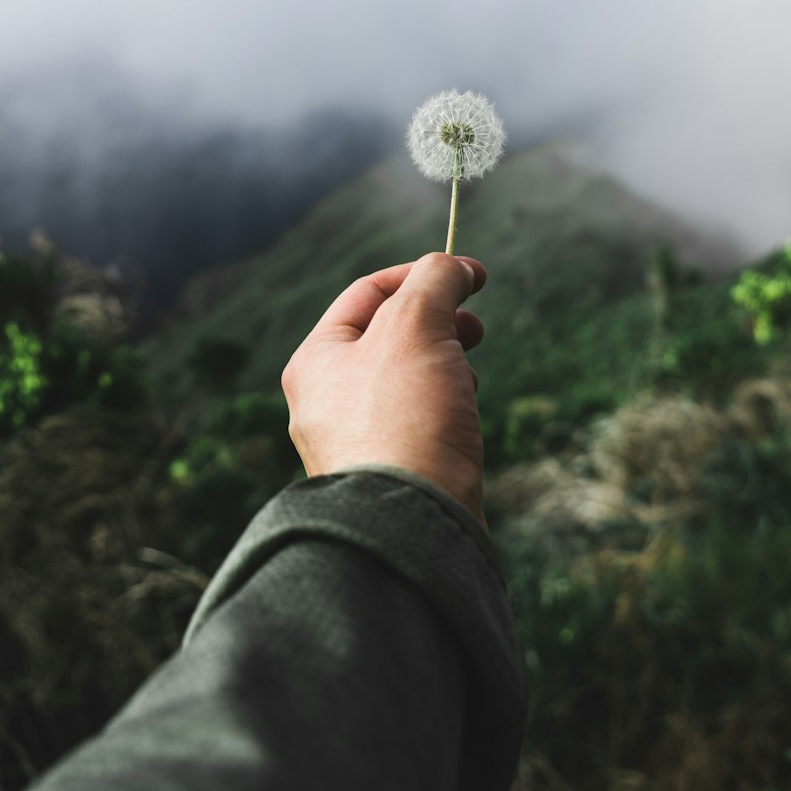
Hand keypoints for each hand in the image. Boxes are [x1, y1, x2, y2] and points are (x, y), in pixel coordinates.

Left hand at [281, 253, 487, 525]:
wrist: (413, 525)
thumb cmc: (405, 418)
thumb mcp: (416, 324)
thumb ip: (434, 281)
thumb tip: (453, 265)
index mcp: (315, 360)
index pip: (369, 292)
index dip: (424, 274)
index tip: (474, 276)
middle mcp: (326, 401)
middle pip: (391, 336)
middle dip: (440, 323)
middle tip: (474, 330)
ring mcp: (357, 441)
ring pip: (411, 379)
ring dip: (448, 366)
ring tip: (466, 381)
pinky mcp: (391, 472)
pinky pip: (422, 421)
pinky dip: (448, 408)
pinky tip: (465, 418)